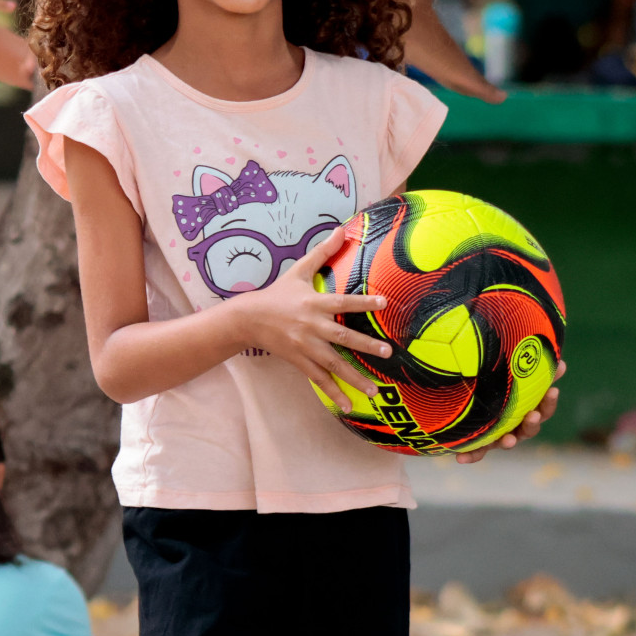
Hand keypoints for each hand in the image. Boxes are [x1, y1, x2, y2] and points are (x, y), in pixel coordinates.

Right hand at [228, 228, 391, 408]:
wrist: (248, 318)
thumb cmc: (278, 293)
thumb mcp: (298, 270)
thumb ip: (322, 252)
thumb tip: (341, 229)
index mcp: (314, 303)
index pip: (343, 302)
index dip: (363, 302)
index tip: (384, 302)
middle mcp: (311, 326)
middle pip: (342, 337)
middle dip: (365, 346)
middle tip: (387, 352)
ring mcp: (305, 346)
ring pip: (333, 364)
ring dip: (354, 377)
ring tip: (375, 390)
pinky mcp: (298, 360)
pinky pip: (318, 378)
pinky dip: (332, 392)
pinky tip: (347, 406)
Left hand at [453, 360, 565, 462]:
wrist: (475, 397)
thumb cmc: (501, 386)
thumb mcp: (516, 376)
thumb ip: (535, 370)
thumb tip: (560, 362)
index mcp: (527, 410)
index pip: (544, 408)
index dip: (549, 402)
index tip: (553, 390)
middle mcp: (516, 426)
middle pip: (529, 429)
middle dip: (532, 423)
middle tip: (533, 415)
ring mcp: (499, 436)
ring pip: (508, 441)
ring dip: (509, 441)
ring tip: (509, 441)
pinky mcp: (482, 443)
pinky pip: (477, 451)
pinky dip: (471, 455)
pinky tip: (460, 458)